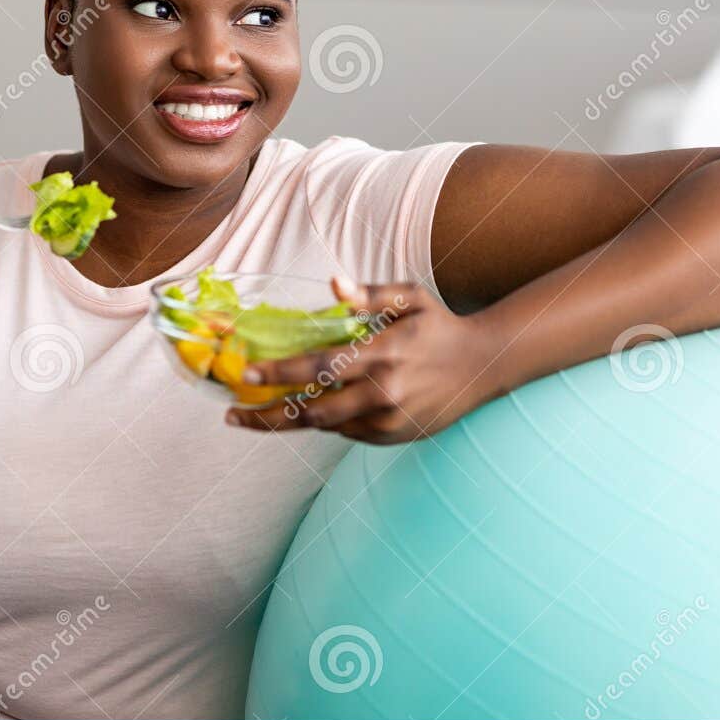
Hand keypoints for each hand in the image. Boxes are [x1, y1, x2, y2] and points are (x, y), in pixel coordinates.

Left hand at [226, 278, 507, 444]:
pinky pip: (348, 434)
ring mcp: (389, 420)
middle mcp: (384, 393)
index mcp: (383, 355)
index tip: (247, 372)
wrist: (484, 365)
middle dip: (268, 415)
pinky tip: (308, 410)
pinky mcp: (393, 436)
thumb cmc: (439, 325)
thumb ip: (370, 294)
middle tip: (234, 413)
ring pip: (327, 426)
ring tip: (258, 414)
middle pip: (313, 412)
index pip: (319, 368)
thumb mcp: (410, 297)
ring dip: (291, 420)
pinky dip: (326, 422)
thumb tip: (333, 282)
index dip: (279, 372)